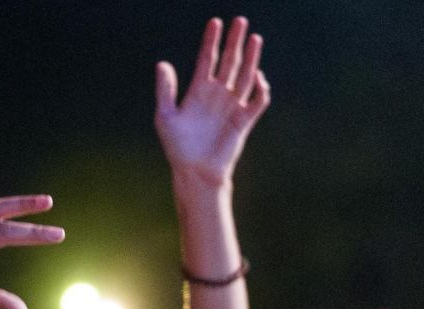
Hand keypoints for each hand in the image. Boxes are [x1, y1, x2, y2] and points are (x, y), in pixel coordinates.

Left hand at [153, 17, 269, 188]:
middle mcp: (218, 94)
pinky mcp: (243, 121)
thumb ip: (165, 90)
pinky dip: (260, 89)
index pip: (208, 59)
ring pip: (245, 76)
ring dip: (251, 58)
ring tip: (255, 38)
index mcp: (199, 91)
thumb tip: (162, 64)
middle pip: (229, 61)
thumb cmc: (178, 148)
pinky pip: (257, 101)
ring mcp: (232, 106)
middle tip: (241, 20)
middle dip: (235, 41)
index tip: (215, 22)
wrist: (194, 172)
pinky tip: (258, 76)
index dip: (211, 40)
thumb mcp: (165, 116)